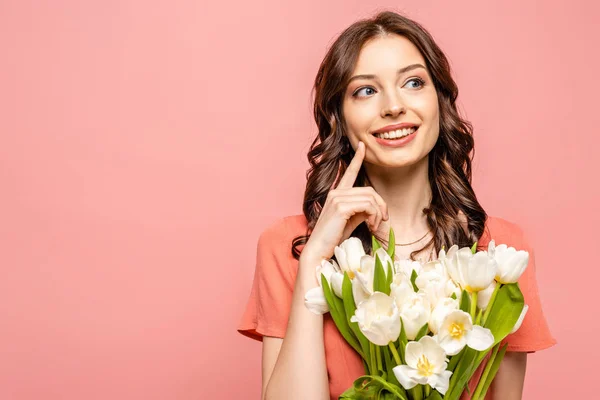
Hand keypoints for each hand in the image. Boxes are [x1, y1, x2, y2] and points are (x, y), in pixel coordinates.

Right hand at [302, 141, 388, 261]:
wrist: (319, 250)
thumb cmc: (333, 238)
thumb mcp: (350, 221)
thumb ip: (361, 210)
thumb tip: (376, 209)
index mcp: (336, 194)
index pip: (349, 172)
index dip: (357, 158)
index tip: (362, 146)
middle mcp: (336, 192)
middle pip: (370, 191)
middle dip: (381, 206)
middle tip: (383, 222)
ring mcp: (337, 198)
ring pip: (371, 198)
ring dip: (378, 214)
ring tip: (376, 227)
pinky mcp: (341, 207)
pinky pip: (368, 206)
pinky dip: (374, 217)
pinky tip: (371, 227)